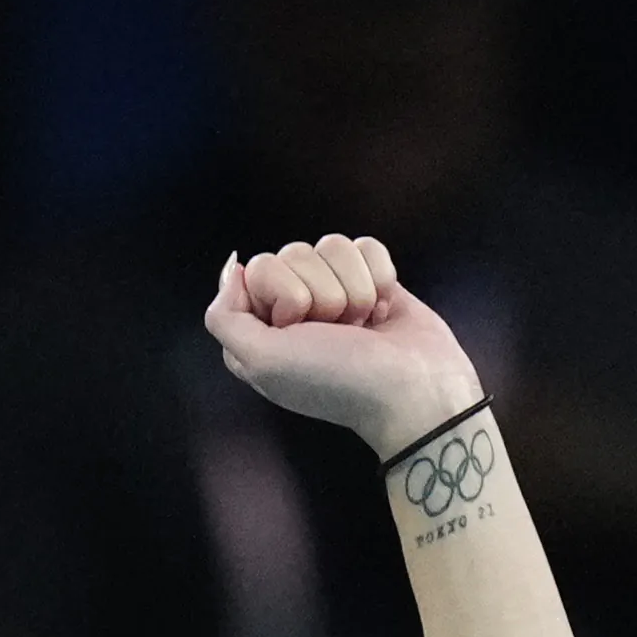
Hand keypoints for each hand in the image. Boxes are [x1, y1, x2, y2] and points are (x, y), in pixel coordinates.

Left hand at [204, 234, 486, 456]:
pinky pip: (366, 247)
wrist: (412, 389)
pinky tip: (382, 312)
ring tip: (360, 326)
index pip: (256, 270)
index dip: (280, 291)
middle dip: (321, 293)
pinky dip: (379, 278)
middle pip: (293, 253)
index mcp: (259, 326)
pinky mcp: (373, 280)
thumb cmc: (337, 382)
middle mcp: (293, 306)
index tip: (295, 325)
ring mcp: (335, 291)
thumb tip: (231, 268)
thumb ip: (225, 317)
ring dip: (353, 290)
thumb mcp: (261, 360)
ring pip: (332, 246)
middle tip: (335, 332)